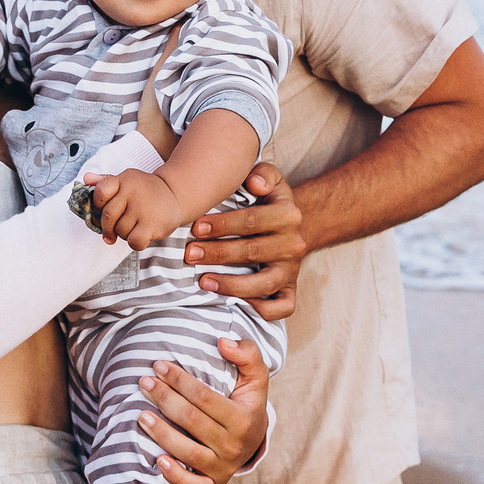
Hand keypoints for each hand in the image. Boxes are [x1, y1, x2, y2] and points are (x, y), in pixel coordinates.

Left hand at [82, 167, 195, 249]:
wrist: (175, 196)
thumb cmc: (145, 191)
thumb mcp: (127, 181)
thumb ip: (105, 182)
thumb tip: (86, 178)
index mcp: (124, 179)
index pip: (101, 190)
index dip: (98, 203)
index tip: (104, 209)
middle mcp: (133, 191)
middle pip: (108, 217)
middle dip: (109, 227)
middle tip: (116, 228)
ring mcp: (143, 208)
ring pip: (120, 231)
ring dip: (125, 234)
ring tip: (135, 227)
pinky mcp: (152, 224)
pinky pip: (133, 242)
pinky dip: (135, 243)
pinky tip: (141, 236)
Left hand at [139, 337, 270, 483]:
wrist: (253, 441)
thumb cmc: (247, 403)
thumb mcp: (256, 377)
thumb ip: (247, 354)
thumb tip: (222, 342)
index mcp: (244, 419)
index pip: (204, 397)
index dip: (180, 380)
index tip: (159, 365)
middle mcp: (235, 446)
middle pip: (191, 421)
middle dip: (164, 399)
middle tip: (144, 383)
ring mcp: (224, 468)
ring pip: (188, 452)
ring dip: (161, 434)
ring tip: (141, 415)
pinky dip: (175, 476)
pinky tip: (156, 460)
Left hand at [183, 164, 303, 323]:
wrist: (290, 226)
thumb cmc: (268, 201)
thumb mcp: (269, 179)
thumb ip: (262, 174)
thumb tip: (254, 183)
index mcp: (288, 215)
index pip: (252, 221)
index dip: (223, 225)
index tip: (196, 227)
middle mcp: (294, 244)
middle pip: (253, 251)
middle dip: (218, 253)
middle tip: (188, 254)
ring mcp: (293, 270)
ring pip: (265, 283)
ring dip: (232, 284)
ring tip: (203, 281)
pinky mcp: (291, 290)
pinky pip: (282, 307)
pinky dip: (262, 309)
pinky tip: (234, 303)